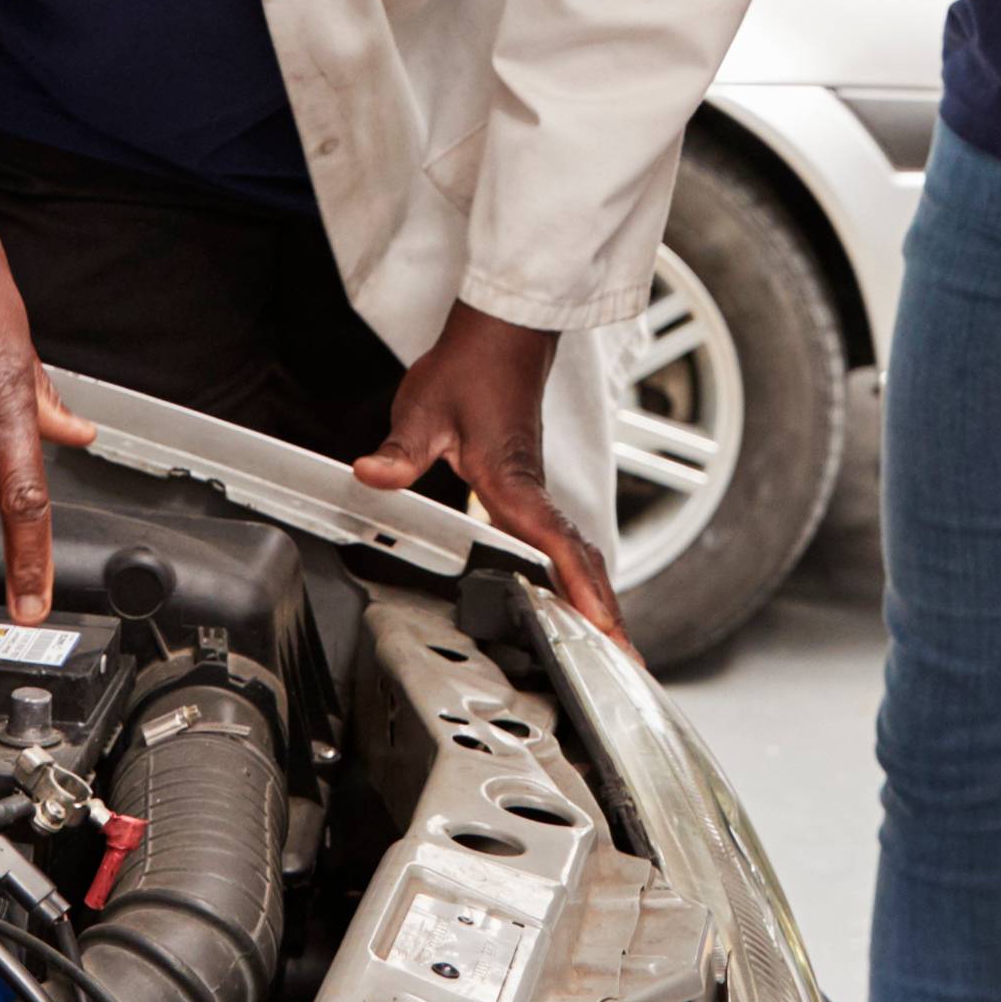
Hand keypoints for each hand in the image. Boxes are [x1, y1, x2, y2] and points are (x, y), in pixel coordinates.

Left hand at [356, 307, 625, 643]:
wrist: (500, 337)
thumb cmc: (468, 369)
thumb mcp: (424, 411)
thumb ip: (401, 451)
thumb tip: (371, 474)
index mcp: (512, 480)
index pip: (553, 539)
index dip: (577, 583)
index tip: (600, 621)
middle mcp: (535, 493)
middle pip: (582, 560)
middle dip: (606, 613)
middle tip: (629, 664)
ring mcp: (539, 495)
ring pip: (580, 554)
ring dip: (600, 599)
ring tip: (621, 650)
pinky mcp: (534, 493)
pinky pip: (568, 543)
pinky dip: (583, 578)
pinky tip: (583, 602)